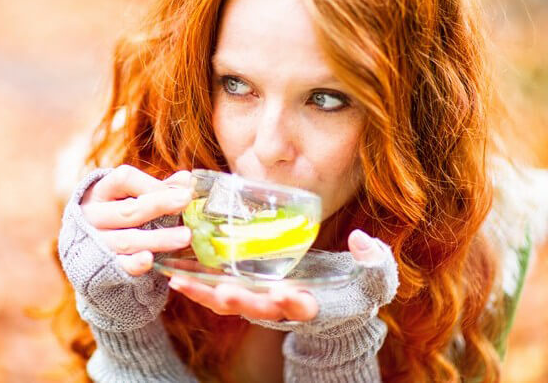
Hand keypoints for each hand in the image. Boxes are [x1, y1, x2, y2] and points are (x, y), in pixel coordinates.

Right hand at [80, 165, 193, 275]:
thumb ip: (155, 189)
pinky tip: (149, 259)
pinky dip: (134, 263)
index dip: (151, 183)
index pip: (123, 179)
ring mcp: (95, 242)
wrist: (82, 252)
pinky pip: (119, 265)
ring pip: (127, 240)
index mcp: (99, 192)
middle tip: (186, 200)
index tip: (180, 189)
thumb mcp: (124, 197)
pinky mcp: (100, 267)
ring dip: (158, 238)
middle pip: (127, 209)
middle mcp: (92, 216)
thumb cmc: (111, 216)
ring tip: (185, 236)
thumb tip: (185, 178)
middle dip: (159, 205)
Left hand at [168, 229, 395, 323]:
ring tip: (179, 280)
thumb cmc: (357, 291)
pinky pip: (218, 293)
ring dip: (204, 294)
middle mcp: (282, 308)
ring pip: (229, 303)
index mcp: (314, 304)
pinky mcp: (248, 294)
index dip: (294, 302)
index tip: (288, 294)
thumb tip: (361, 239)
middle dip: (238, 300)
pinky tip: (175, 273)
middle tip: (221, 291)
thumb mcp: (374, 279)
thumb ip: (374, 261)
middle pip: (256, 308)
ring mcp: (262, 304)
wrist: (337, 309)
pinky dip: (198, 286)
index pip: (304, 307)